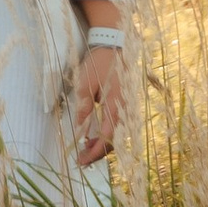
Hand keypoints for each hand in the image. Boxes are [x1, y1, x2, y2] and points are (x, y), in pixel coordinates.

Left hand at [71, 32, 127, 172]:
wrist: (115, 46)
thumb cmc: (99, 64)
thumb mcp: (85, 84)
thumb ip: (83, 107)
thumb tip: (80, 130)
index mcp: (116, 107)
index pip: (107, 139)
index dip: (94, 152)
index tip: (82, 161)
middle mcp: (125, 111)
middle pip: (114, 142)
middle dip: (98, 153)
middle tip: (81, 160)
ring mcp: (127, 108)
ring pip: (117, 136)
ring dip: (102, 146)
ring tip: (85, 151)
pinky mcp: (125, 105)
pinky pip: (118, 126)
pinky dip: (107, 136)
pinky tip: (94, 137)